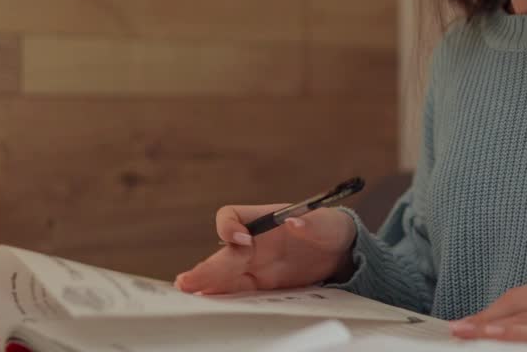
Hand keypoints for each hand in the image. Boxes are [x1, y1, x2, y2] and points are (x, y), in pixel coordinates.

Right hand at [174, 204, 356, 293]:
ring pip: (223, 276)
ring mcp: (253, 266)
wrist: (338, 253)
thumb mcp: (327, 223)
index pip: (230, 217)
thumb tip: (295, 222)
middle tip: (187, 282)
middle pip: (222, 254)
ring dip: (206, 287)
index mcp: (262, 220)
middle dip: (206, 269)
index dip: (229, 228)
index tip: (243, 240)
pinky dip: (225, 301)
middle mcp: (251, 243)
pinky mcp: (261, 287)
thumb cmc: (328, 228)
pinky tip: (213, 309)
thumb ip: (312, 223)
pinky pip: (238, 294)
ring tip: (188, 297)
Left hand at [450, 276, 526, 346]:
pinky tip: (497, 344)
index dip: (487, 311)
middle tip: (460, 333)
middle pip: (518, 313)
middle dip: (485, 325)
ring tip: (471, 339)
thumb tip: (479, 323)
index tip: (464, 323)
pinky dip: (516, 344)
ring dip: (495, 337)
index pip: (517, 297)